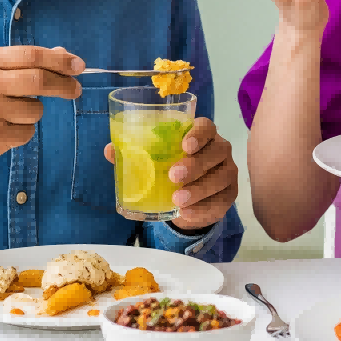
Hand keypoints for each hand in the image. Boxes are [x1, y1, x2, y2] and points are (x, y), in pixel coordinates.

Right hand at [0, 45, 83, 171]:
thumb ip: (25, 63)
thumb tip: (65, 56)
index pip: (32, 55)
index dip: (60, 60)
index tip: (79, 66)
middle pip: (40, 80)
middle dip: (65, 85)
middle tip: (76, 89)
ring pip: (37, 109)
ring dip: (35, 112)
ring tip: (11, 113)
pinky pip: (28, 131)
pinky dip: (24, 130)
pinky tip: (3, 128)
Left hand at [104, 116, 237, 230]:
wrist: (188, 201)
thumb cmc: (170, 171)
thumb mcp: (153, 161)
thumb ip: (135, 153)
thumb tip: (111, 149)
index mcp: (202, 135)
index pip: (206, 127)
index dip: (198, 134)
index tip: (184, 146)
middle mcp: (220, 150)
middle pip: (216, 151)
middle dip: (196, 164)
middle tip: (173, 176)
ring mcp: (227, 171)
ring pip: (221, 176)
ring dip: (199, 189)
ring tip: (177, 200)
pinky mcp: (229, 194)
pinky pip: (221, 200)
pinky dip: (203, 208)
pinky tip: (187, 213)